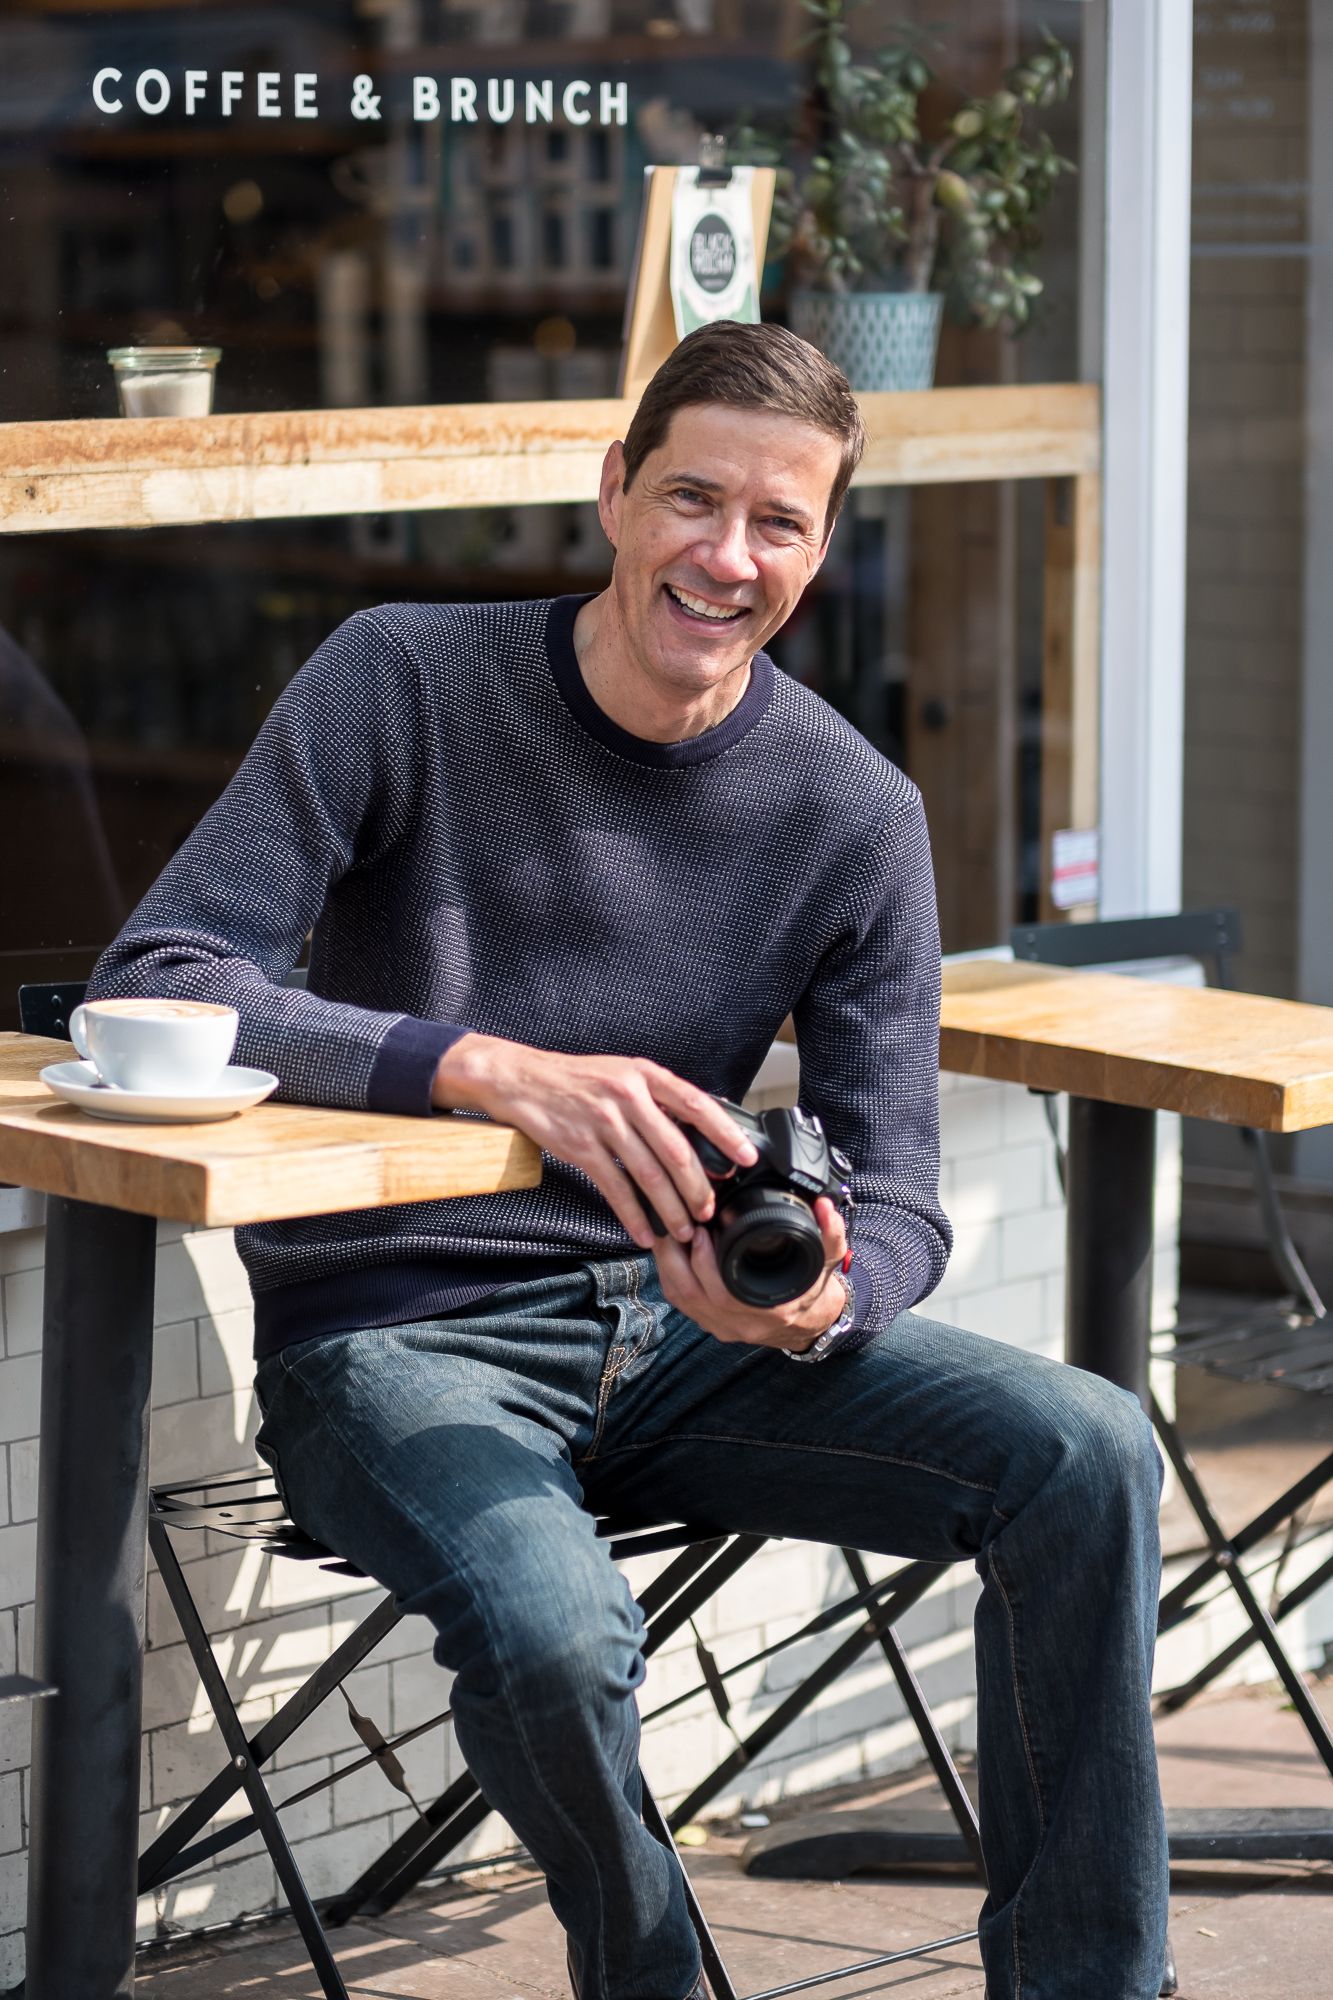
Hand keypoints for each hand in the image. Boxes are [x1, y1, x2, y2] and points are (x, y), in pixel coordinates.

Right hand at [431, 1034, 758, 1247]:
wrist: (521, 1079)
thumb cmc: (577, 1079)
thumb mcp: (622, 1074)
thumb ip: (656, 1097)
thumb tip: (697, 1126)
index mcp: (645, 1075)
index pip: (696, 1104)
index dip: (725, 1133)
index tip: (747, 1157)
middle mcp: (628, 1096)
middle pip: (676, 1149)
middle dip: (697, 1187)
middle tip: (709, 1210)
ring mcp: (604, 1122)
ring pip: (649, 1174)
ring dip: (670, 1209)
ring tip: (683, 1230)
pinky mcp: (581, 1147)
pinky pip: (615, 1188)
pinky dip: (632, 1215)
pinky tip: (643, 1233)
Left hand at [652, 1193, 849, 1353]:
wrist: (809, 1322)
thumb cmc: (812, 1287)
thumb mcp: (827, 1259)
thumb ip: (830, 1233)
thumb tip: (825, 1206)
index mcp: (768, 1310)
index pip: (725, 1293)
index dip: (705, 1261)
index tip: (700, 1228)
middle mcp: (740, 1323)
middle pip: (690, 1294)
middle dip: (675, 1254)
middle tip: (675, 1219)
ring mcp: (721, 1326)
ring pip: (679, 1297)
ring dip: (667, 1261)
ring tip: (666, 1227)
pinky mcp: (708, 1322)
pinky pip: (679, 1300)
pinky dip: (669, 1271)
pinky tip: (668, 1246)